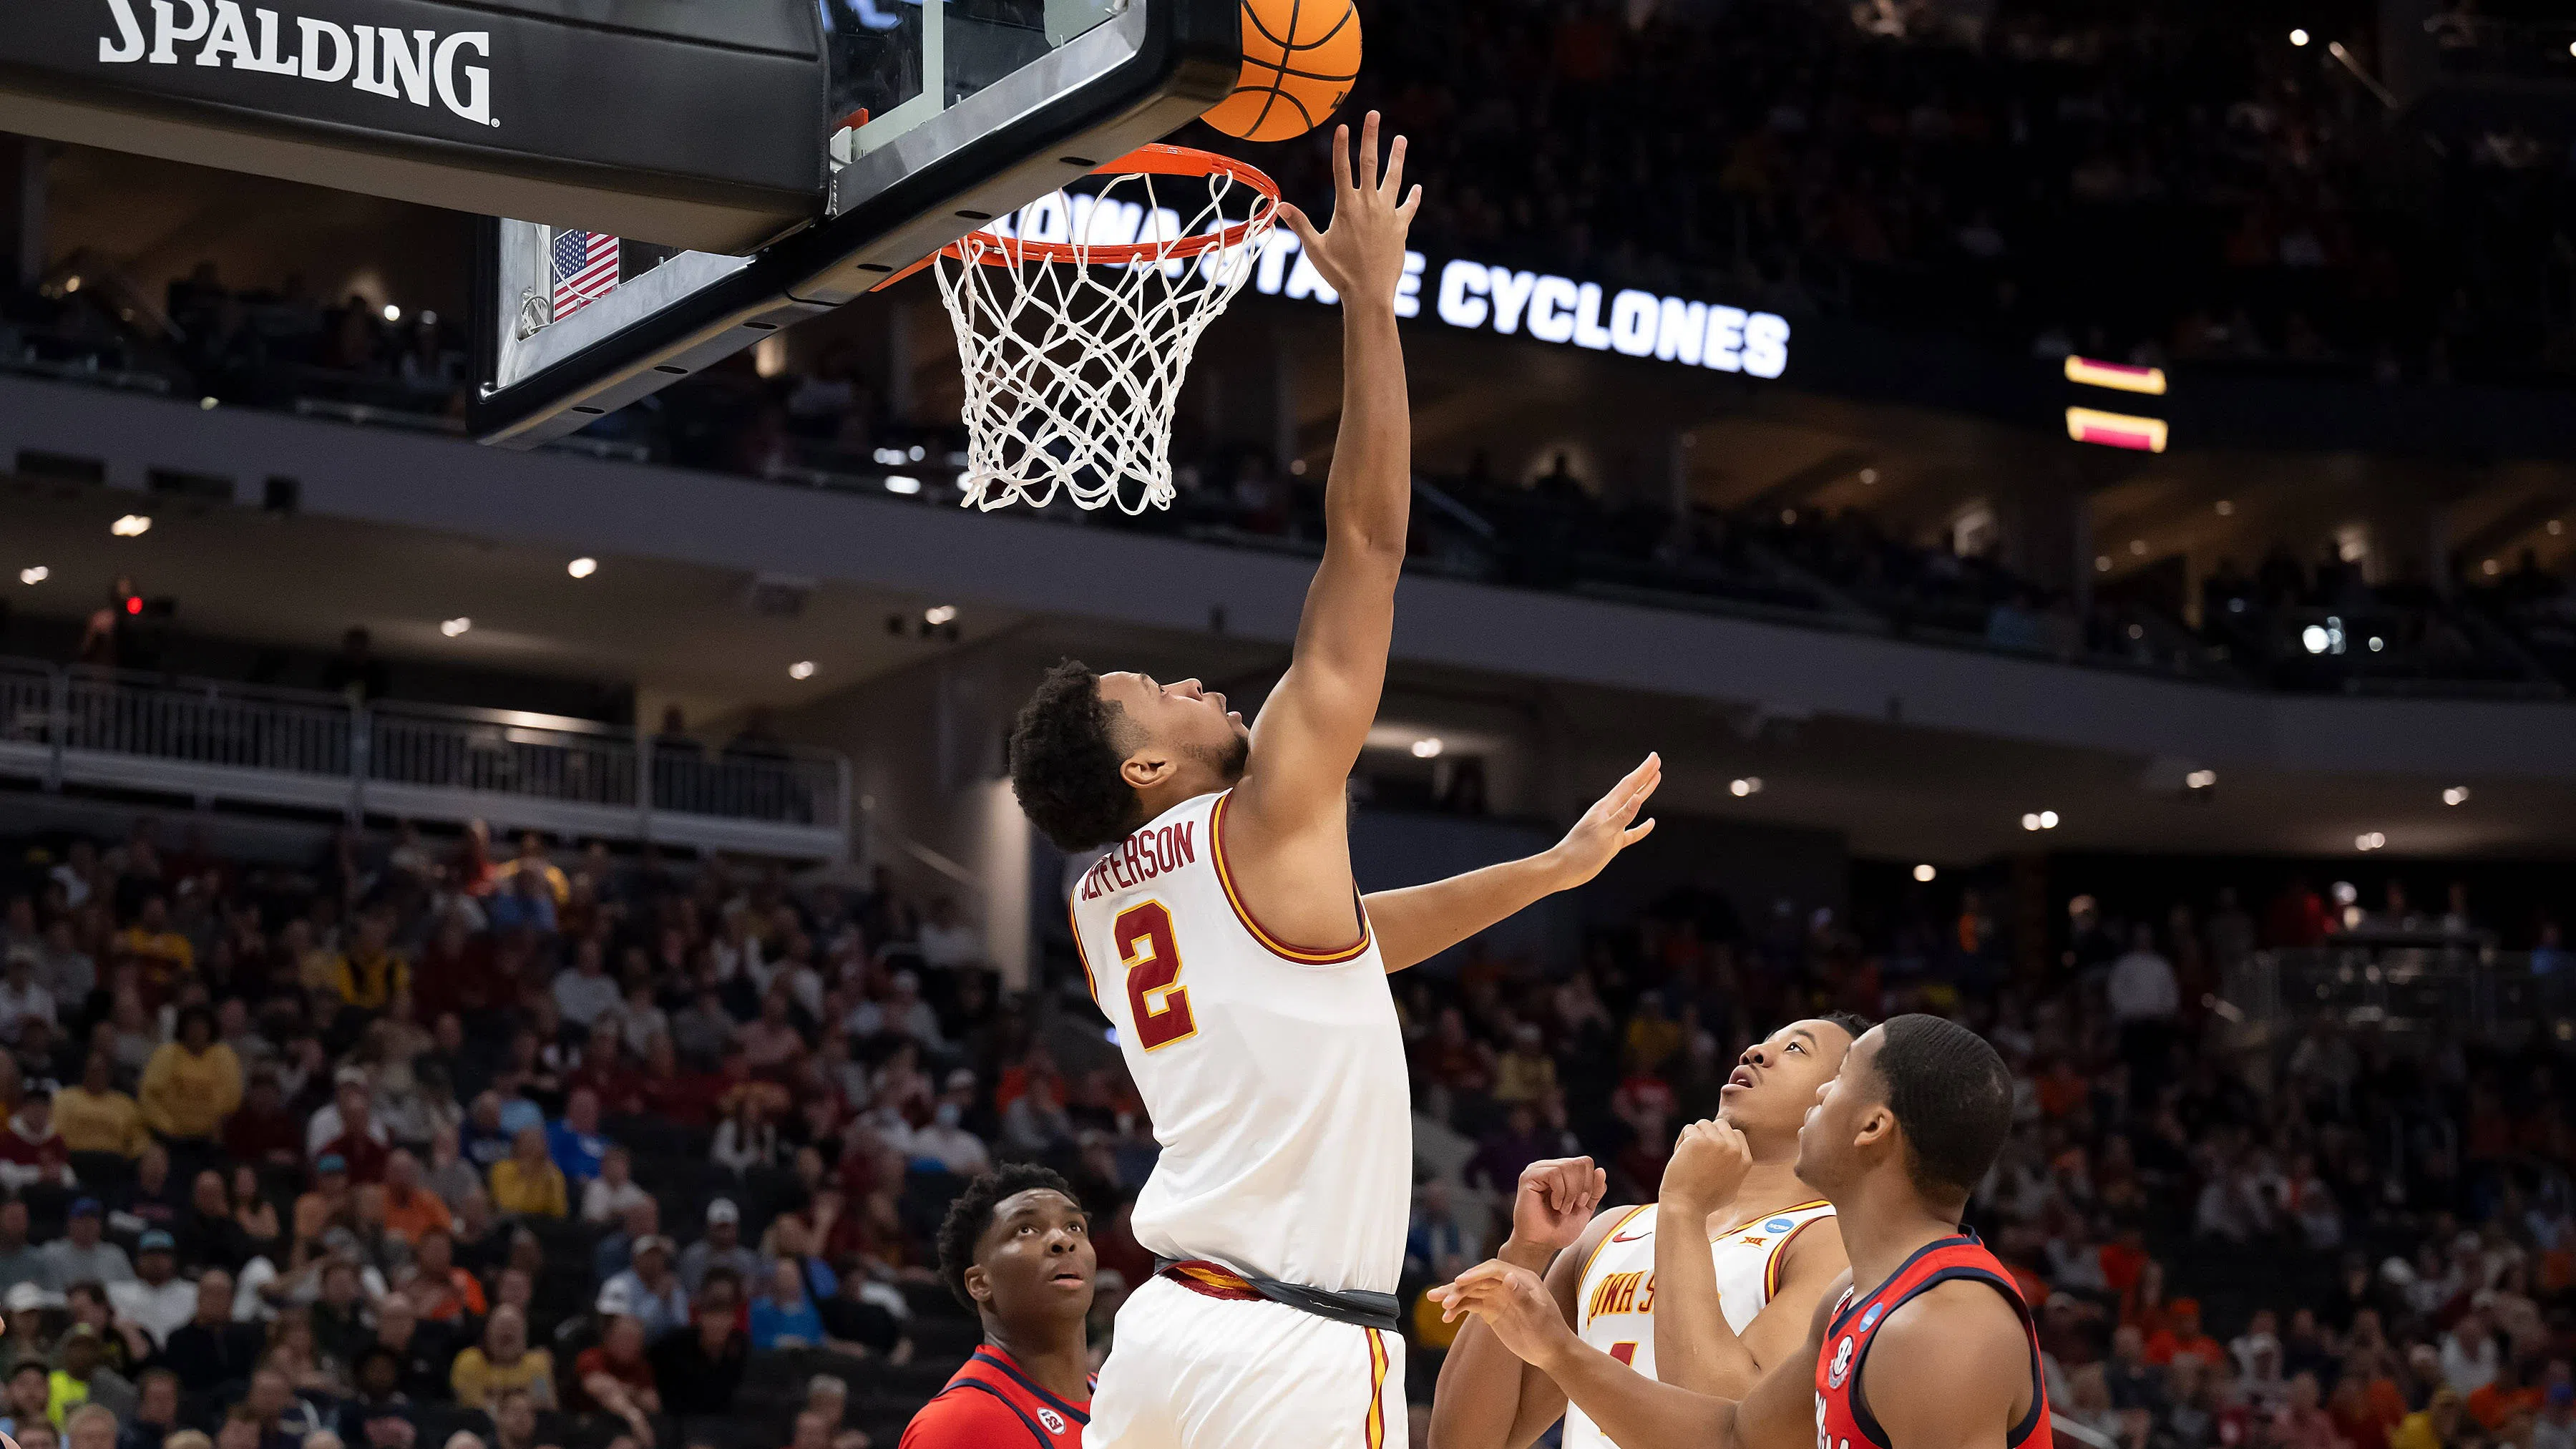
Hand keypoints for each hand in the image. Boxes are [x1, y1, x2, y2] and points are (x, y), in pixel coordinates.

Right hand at [1278, 111, 1421, 310]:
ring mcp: (1387, 215)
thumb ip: (1300, 224)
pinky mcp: (1400, 228)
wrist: (1369, 294)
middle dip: (1371, 136)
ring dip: (1397, 158)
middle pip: (1369, 163)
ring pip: (1393, 179)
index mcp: (1346, 207)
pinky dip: (1412, 198)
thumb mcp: (1315, 249)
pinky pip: (1407, 208)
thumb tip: (1279, 206)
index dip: (1342, 146)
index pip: (1342, 169)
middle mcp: (1368, 205)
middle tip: (1374, 114)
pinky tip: (1416, 188)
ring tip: (1401, 139)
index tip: (1343, 126)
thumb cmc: (1339, 273)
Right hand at [1428, 1259, 1575, 1368]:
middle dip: (1457, 1286)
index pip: (1493, 1270)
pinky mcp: (1493, 1311)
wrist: (1552, 1352)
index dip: (1475, 1274)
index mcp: (1521, 1278)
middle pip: (1478, 1280)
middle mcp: (1508, 1284)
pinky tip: (1446, 1318)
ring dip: (1454, 1296)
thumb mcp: (1537, 1316)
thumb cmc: (1550, 1332)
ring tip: (1435, 1301)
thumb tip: (1508, 1277)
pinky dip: (1458, 1309)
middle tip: (1437, 1296)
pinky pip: (1472, 1305)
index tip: (1458, 1282)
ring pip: (1471, 1292)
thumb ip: (1522, 1297)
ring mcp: (1499, 1297)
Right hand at [1508, 1156, 1608, 1258]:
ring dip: (1571, 1193)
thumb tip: (1601, 1170)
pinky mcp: (1529, 1176)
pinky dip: (1560, 1192)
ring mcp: (1538, 1169)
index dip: (1590, 1183)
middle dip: (1582, 1188)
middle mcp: (1549, 1166)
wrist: (1541, 1244)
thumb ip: (1595, 1190)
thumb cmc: (1558, 1228)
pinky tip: (1554, 1204)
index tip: (1581, 1204)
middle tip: (1572, 1206)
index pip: (1585, 1162)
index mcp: (1561, 1172)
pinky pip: (1555, 1173)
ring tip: (1562, 1208)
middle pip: (1580, 1162)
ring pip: (1568, 1166)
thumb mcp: (1585, 1208)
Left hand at [1544, 754, 1661, 890]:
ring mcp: (1611, 828)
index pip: (1629, 785)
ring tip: (1655, 780)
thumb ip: (1622, 817)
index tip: (1655, 758)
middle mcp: (1609, 814)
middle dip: (1645, 776)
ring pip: (1632, 807)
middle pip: (1631, 790)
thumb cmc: (1580, 850)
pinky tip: (1651, 823)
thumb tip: (1637, 798)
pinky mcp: (1612, 842)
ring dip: (1644, 793)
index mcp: (1606, 807)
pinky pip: (1631, 832)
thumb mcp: (1604, 833)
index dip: (1643, 771)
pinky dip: (1642, 827)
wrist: (1564, 869)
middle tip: (1657, 762)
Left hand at [1662, 1118, 1754, 1214]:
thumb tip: (1734, 1156)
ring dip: (1694, 1136)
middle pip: (1720, 1124)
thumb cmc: (1705, 1201)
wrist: (1686, 1206)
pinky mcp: (1697, 1141)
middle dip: (1708, 1134)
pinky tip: (1680, 1157)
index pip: (1736, 1133)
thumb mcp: (1732, 1188)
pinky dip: (1681, 1141)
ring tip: (1689, 1156)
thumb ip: (1735, 1170)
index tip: (1710, 1153)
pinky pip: (1688, 1129)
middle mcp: (1734, 1149)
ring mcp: (1716, 1143)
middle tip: (1698, 1153)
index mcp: (1745, 1160)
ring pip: (1703, 1124)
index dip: (1721, 1139)